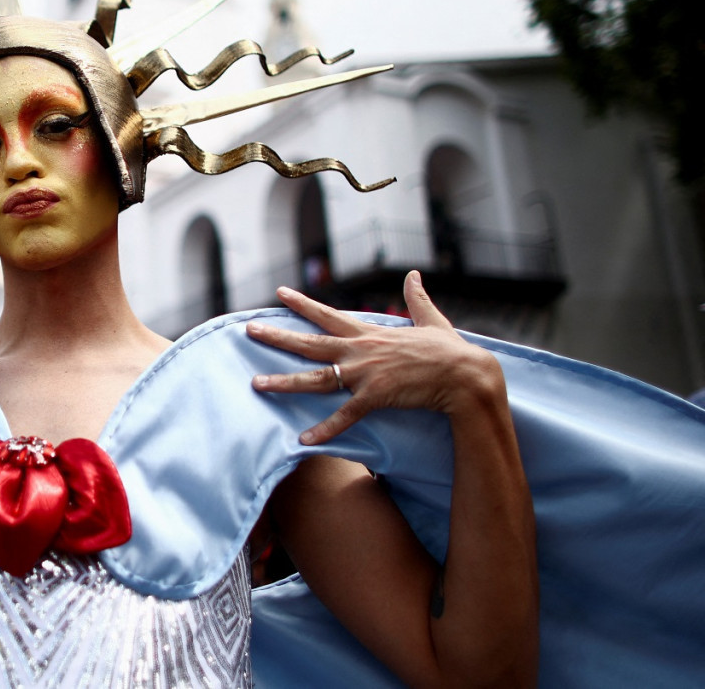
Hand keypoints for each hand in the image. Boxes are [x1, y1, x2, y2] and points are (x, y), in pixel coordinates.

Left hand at [247, 271, 504, 444]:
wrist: (465, 376)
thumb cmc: (450, 350)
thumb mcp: (430, 319)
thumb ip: (416, 298)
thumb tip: (414, 275)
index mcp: (369, 333)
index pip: (328, 315)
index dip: (302, 304)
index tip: (279, 293)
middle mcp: (360, 350)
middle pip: (310, 343)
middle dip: (277, 337)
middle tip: (250, 331)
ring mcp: (365, 373)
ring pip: (316, 378)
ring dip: (284, 382)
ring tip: (256, 384)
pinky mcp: (375, 396)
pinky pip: (344, 415)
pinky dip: (324, 429)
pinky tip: (304, 439)